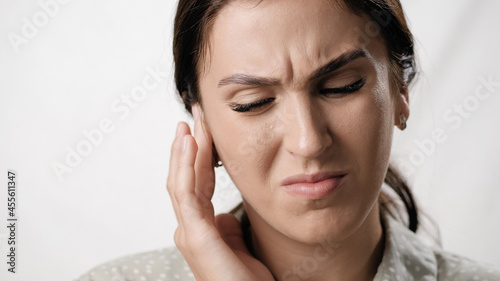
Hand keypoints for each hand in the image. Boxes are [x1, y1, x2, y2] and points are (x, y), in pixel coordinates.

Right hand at [166, 104, 274, 280]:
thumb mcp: (239, 245)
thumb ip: (227, 228)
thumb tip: (223, 213)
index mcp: (200, 228)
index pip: (196, 182)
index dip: (199, 155)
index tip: (204, 129)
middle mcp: (189, 228)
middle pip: (185, 176)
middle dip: (189, 144)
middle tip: (195, 115)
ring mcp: (189, 232)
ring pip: (182, 180)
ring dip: (185, 149)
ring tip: (190, 122)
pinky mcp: (195, 236)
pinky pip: (186, 193)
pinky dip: (185, 166)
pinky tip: (189, 144)